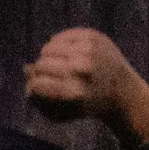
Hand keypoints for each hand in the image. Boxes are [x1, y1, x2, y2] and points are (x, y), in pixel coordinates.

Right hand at [24, 26, 148, 146]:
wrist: (122, 90)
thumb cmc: (88, 105)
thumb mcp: (62, 114)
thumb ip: (38, 100)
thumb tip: (26, 71)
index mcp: (74, 92)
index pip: (36, 84)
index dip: (33, 87)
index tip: (37, 89)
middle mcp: (81, 69)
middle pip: (41, 65)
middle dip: (39, 72)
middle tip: (48, 77)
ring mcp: (88, 50)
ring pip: (48, 48)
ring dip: (47, 57)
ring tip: (56, 65)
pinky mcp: (93, 36)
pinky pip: (61, 36)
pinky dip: (58, 44)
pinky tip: (64, 53)